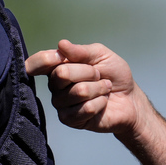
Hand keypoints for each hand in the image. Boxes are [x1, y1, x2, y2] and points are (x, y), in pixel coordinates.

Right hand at [25, 39, 144, 134]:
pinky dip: (100, 103)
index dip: (45, 59)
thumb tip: (61, 44)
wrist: (129, 99)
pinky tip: (102, 103)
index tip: (60, 57)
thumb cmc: (113, 74)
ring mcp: (61, 104)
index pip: (36, 62)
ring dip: (98, 88)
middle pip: (62, 73)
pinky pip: (86, 108)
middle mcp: (54, 85)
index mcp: (57, 66)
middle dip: (89, 72)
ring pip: (78, 92)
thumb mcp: (101, 55)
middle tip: (99, 75)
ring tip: (103, 89)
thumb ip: (81, 51)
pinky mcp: (70, 120)